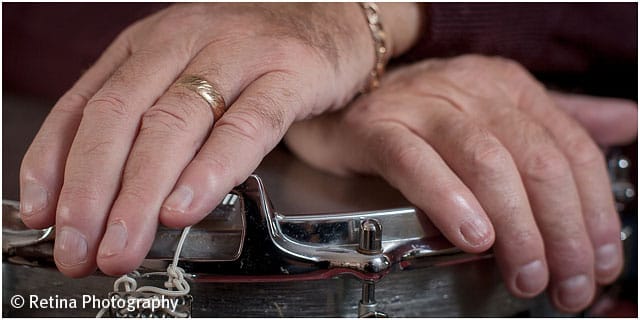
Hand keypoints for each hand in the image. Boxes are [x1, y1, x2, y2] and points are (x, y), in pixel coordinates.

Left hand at [19, 3, 420, 276]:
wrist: (330, 24)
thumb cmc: (253, 61)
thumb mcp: (185, 82)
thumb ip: (148, 127)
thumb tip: (100, 196)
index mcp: (148, 46)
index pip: (84, 104)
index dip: (55, 163)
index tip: (44, 216)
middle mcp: (183, 42)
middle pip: (122, 117)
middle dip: (93, 190)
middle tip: (81, 248)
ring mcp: (236, 54)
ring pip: (175, 123)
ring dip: (142, 191)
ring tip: (125, 243)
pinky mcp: (286, 73)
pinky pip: (246, 125)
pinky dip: (212, 169)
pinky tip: (186, 207)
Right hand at [284, 55, 636, 312]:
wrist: (341, 102)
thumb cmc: (420, 117)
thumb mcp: (496, 113)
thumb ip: (557, 123)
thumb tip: (627, 122)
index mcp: (508, 87)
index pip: (570, 148)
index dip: (592, 211)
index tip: (597, 262)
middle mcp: (471, 88)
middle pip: (535, 161)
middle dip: (560, 231)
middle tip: (564, 282)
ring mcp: (423, 104)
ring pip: (485, 163)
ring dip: (516, 227)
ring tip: (524, 272)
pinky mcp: (377, 125)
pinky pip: (415, 161)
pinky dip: (448, 199)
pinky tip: (471, 236)